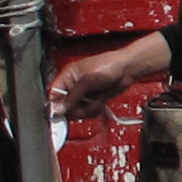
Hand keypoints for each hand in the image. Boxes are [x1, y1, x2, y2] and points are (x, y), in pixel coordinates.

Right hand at [51, 35, 168, 113]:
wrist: (128, 69)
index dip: (55, 106)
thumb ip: (72, 97)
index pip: (53, 95)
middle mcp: (73, 86)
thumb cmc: (109, 66)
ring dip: (87, 109)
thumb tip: (57, 110)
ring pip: (77, 111)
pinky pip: (88, 111)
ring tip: (96, 99)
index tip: (59, 115)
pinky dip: (95, 109)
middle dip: (76, 109)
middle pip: (64, 107)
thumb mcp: (87, 81)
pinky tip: (101, 101)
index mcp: (67, 77)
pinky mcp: (93, 100)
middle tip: (85, 104)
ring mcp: (84, 94)